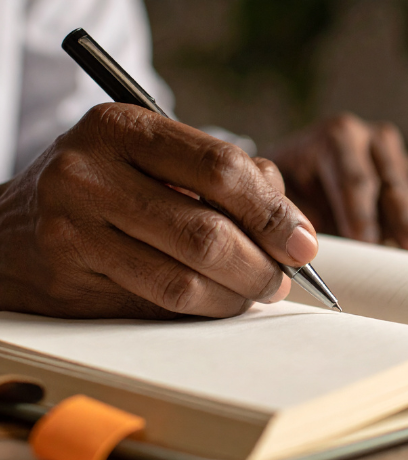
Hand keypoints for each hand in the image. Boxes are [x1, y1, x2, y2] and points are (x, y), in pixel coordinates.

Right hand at [0, 103, 317, 318]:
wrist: (10, 229)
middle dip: (261, 264)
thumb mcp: (154, 159)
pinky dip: (205, 308)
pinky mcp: (69, 276)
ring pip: (186, 278)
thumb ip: (222, 178)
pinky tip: (219, 302)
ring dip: (237, 294)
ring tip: (254, 292)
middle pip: (208, 232)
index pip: (221, 168)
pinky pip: (159, 303)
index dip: (274, 212)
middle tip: (282, 279)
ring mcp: (72, 225)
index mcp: (122, 127)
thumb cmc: (104, 188)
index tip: (304, 243)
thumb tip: (292, 226)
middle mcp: (90, 170)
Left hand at [269, 113, 407, 262]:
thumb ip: (290, 214)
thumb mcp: (280, 195)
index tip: (368, 246)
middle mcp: (375, 142)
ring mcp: (402, 161)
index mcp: (337, 137)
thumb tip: (303, 250)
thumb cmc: (288, 192)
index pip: (354, 177)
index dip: (361, 213)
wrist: (299, 177)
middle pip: (396, 186)